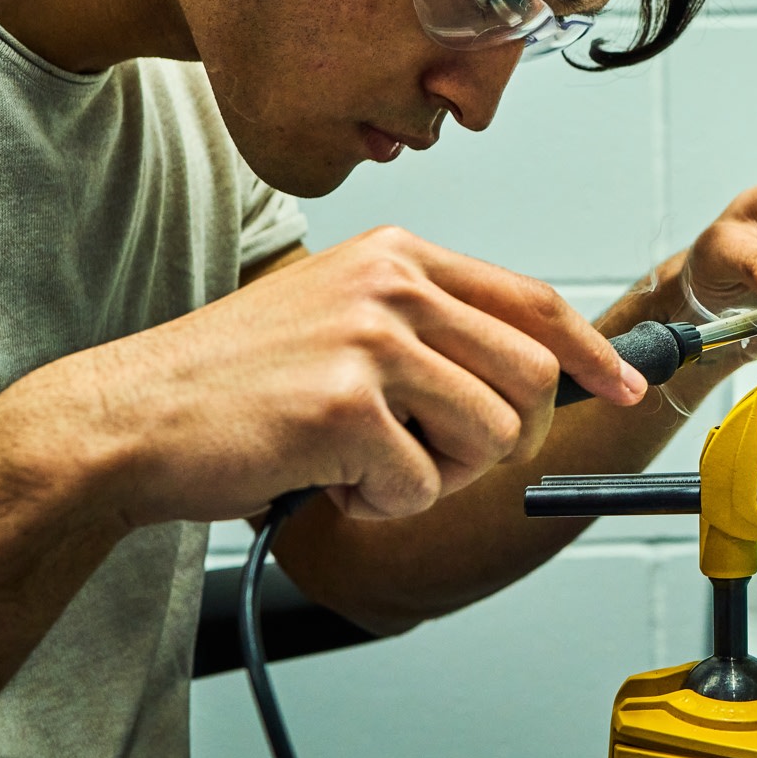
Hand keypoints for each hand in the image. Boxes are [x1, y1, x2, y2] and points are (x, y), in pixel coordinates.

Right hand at [34, 227, 644, 524]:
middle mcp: (393, 284)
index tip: (627, 386)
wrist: (130, 416)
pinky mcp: (346, 405)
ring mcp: (371, 341)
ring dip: (435, 473)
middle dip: (498, 438)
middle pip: (530, 378)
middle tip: (430, 454)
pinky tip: (327, 475)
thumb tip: (540, 372)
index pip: (533, 300)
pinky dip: (381, 502)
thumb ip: (432, 330)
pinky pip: (421, 484)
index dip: (593, 352)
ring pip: (489, 435)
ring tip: (363, 457)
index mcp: (398, 255)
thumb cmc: (237, 381)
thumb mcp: (342, 317)